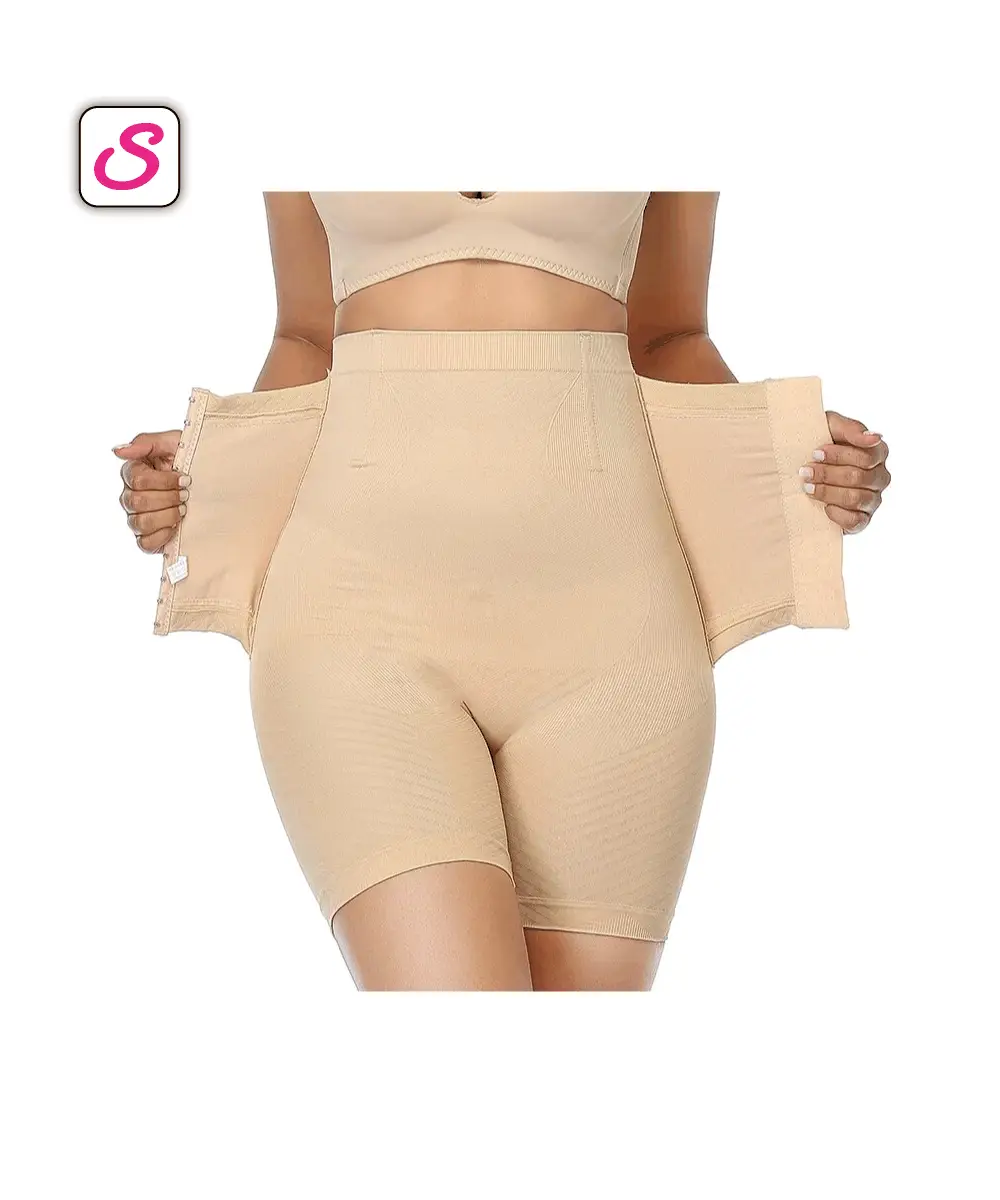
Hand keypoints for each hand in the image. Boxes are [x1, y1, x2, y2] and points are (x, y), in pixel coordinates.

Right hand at [114, 431, 187, 552]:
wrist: (212, 482)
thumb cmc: (189, 461)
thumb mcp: (173, 443)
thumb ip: (145, 443)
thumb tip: (117, 450)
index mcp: (133, 473)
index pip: (137, 480)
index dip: (164, 481)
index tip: (185, 479)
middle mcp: (130, 497)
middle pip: (137, 501)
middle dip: (168, 498)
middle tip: (185, 495)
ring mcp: (137, 518)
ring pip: (140, 523)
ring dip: (167, 516)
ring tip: (183, 509)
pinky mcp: (147, 538)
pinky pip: (144, 543)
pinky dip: (162, 536)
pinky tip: (176, 527)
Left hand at [798, 412, 890, 533]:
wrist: (803, 465)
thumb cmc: (820, 442)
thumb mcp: (831, 426)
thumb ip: (852, 429)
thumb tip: (875, 437)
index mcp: (878, 453)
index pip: (867, 456)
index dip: (838, 456)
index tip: (815, 453)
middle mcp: (880, 477)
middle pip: (858, 477)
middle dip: (827, 474)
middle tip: (805, 471)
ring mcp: (873, 500)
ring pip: (855, 498)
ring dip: (827, 492)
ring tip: (808, 487)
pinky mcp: (862, 520)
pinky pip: (855, 521)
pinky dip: (837, 514)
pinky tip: (823, 506)